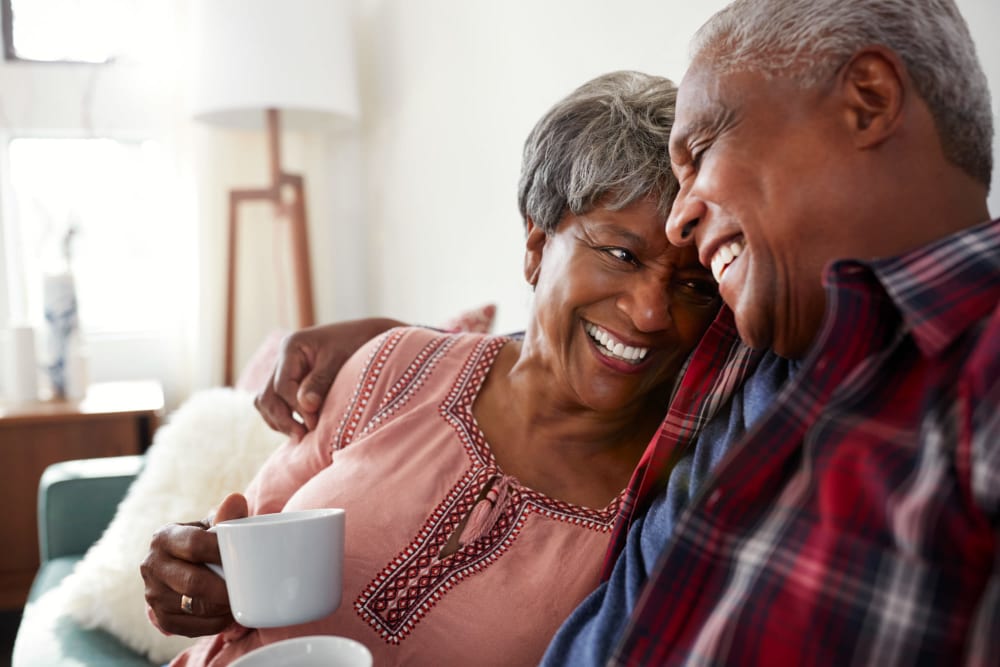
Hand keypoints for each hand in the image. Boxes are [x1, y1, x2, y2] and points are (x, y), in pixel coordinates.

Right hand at [141, 493, 248, 636]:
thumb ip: (227, 516)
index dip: (221, 553)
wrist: (182, 566)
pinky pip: (188, 627)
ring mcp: (152, 594)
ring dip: (220, 608)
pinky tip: (226, 615)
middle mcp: (151, 565)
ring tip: (239, 601)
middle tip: (246, 590)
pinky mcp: (159, 617)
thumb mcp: (212, 525)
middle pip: (192, 582)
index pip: (194, 545)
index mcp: (164, 537)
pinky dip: (212, 624)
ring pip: (191, 607)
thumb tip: (236, 500)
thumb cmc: (204, 541)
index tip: (244, 559)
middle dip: (223, 589)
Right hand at [255, 318, 402, 440]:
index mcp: (291, 347)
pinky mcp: (290, 383)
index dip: (296, 408)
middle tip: (303, 435)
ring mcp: (283, 371)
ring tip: (301, 435)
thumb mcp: (339, 360)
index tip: (314, 423)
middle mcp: (282, 359)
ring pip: (266, 402)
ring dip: (279, 421)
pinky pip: (275, 404)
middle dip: (282, 419)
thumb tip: (306, 406)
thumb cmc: (356, 344)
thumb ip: (320, 381)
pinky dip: (283, 418)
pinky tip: (301, 428)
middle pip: (267, 396)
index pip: (282, 386)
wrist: (368, 337)